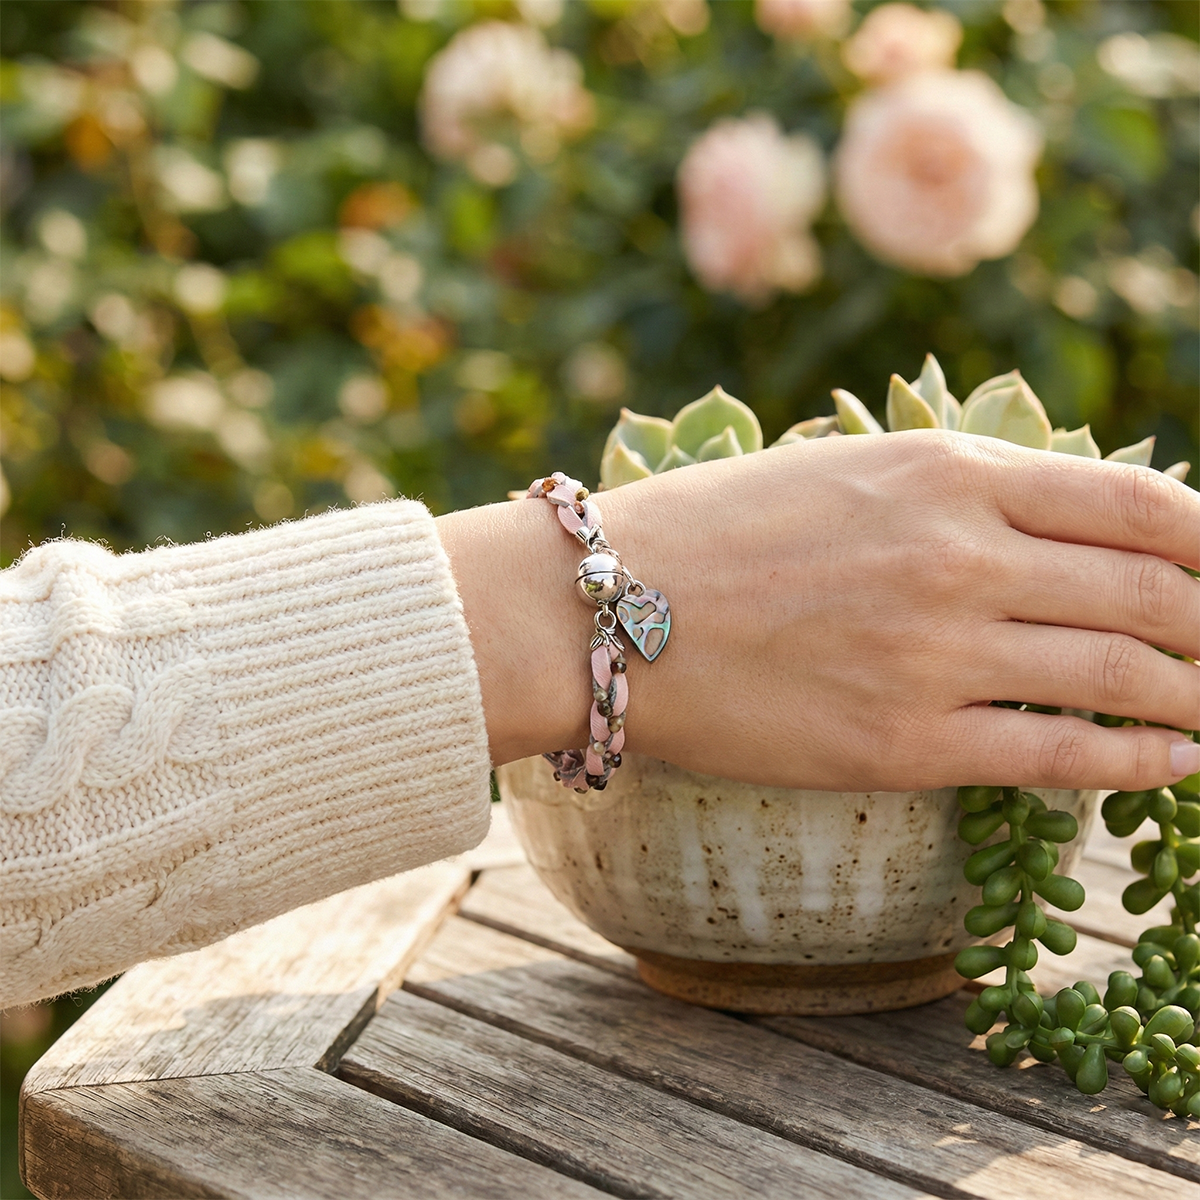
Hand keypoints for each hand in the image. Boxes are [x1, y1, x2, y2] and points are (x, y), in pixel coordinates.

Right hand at [437, 430, 1199, 791]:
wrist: (607, 606)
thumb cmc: (711, 531)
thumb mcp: (842, 471)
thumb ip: (952, 492)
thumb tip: (1051, 527)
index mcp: (945, 469)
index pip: (1139, 503)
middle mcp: (959, 553)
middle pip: (1153, 593)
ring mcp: (937, 651)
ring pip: (1124, 675)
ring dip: (1197, 696)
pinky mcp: (905, 741)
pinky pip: (1058, 755)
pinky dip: (1136, 762)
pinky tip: (1176, 764)